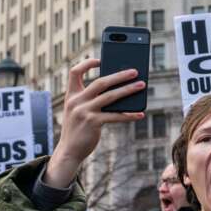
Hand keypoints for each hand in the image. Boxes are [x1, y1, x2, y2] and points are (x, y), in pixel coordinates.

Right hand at [47, 59, 145, 187]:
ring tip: (142, 85)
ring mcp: (84, 111)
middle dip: (119, 75)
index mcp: (71, 95)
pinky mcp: (93, 123)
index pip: (74, 72)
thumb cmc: (79, 128)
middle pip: (100, 82)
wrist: (69, 150)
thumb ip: (92, 99)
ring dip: (128, 90)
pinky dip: (129, 115)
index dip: (87, 63)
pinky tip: (140, 114)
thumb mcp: (79, 110)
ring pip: (110, 96)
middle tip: (135, 71)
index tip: (101, 60)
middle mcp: (76, 101)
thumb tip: (119, 88)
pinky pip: (115, 116)